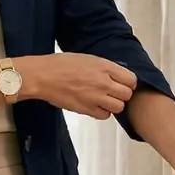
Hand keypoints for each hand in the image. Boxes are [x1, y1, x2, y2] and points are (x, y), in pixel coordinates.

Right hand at [21, 53, 137, 119]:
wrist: (43, 76)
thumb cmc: (60, 65)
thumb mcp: (87, 58)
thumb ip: (104, 67)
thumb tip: (115, 75)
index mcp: (104, 67)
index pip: (131, 79)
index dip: (129, 83)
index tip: (123, 84)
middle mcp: (103, 82)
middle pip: (127, 95)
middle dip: (122, 94)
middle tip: (114, 93)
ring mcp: (95, 97)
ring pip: (118, 107)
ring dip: (114, 105)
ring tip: (104, 100)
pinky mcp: (86, 109)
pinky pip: (104, 115)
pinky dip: (103, 112)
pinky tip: (95, 106)